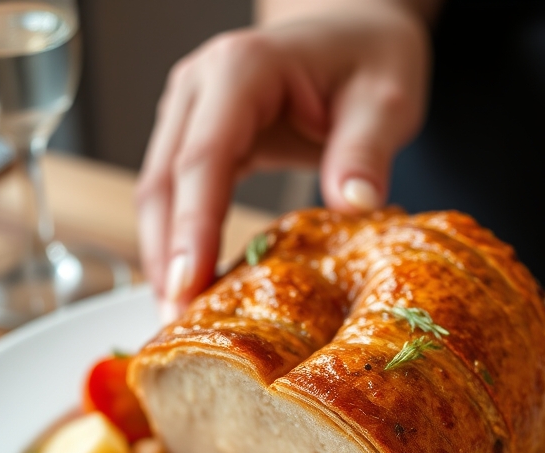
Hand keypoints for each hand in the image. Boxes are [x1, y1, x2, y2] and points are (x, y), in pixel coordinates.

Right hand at [136, 2, 430, 317]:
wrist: (351, 30)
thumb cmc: (369, 58)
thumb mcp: (386, 97)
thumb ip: (367, 148)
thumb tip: (354, 204)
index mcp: (241, 70)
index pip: (203, 159)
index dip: (192, 228)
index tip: (186, 287)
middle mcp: (199, 88)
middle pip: (164, 185)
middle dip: (167, 260)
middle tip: (177, 330)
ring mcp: (189, 114)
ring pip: (158, 196)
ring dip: (164, 261)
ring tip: (178, 327)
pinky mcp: (194, 140)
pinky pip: (175, 200)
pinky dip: (179, 247)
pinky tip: (192, 293)